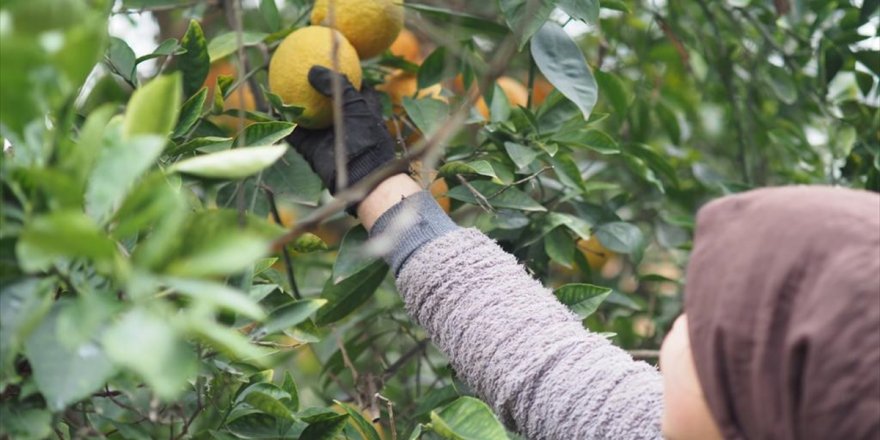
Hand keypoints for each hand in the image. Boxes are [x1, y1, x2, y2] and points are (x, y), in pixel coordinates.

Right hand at [286, 66, 395, 194]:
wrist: (362, 174)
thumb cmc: (366, 136)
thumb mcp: (356, 104)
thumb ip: (337, 84)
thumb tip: (313, 69)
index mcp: (361, 110)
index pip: (355, 89)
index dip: (346, 76)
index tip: (333, 61)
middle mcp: (343, 121)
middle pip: (326, 101)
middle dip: (314, 89)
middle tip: (299, 72)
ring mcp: (327, 136)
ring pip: (308, 117)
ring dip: (295, 106)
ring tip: (279, 88)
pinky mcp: (313, 149)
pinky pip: (295, 134)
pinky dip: (285, 125)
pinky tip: (273, 111)